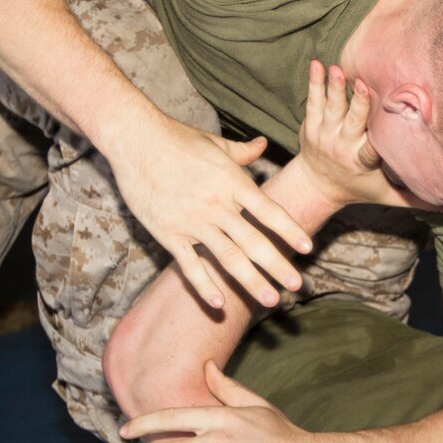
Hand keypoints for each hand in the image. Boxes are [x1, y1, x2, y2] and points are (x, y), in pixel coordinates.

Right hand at [108, 118, 312, 309]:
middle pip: (253, 241)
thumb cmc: (176, 138)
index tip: (308, 247)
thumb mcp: (215, 143)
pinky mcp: (168, 233)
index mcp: (232, 181)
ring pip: (228, 257)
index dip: (289, 230)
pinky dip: (204, 285)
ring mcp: (192, 221)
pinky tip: (219, 303)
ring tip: (271, 299)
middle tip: (297, 285)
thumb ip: (243, 151)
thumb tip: (264, 144)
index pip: (268, 211)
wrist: (135, 139)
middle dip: (277, 265)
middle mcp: (216, 205)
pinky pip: (189, 265)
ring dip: (251, 281)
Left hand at [294, 61, 424, 208]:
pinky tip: (317, 64)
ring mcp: (325, 134)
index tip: (389, 129)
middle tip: (362, 84)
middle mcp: (343, 147)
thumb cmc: (357, 187)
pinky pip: (312, 101)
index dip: (378, 140)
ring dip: (333, 88)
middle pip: (352, 123)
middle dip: (358, 104)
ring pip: (331, 108)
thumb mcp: (386, 195)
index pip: (372, 151)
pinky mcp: (311, 125)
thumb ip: (414, 198)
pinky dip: (314, 82)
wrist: (317, 186)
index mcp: (362, 162)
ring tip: (336, 69)